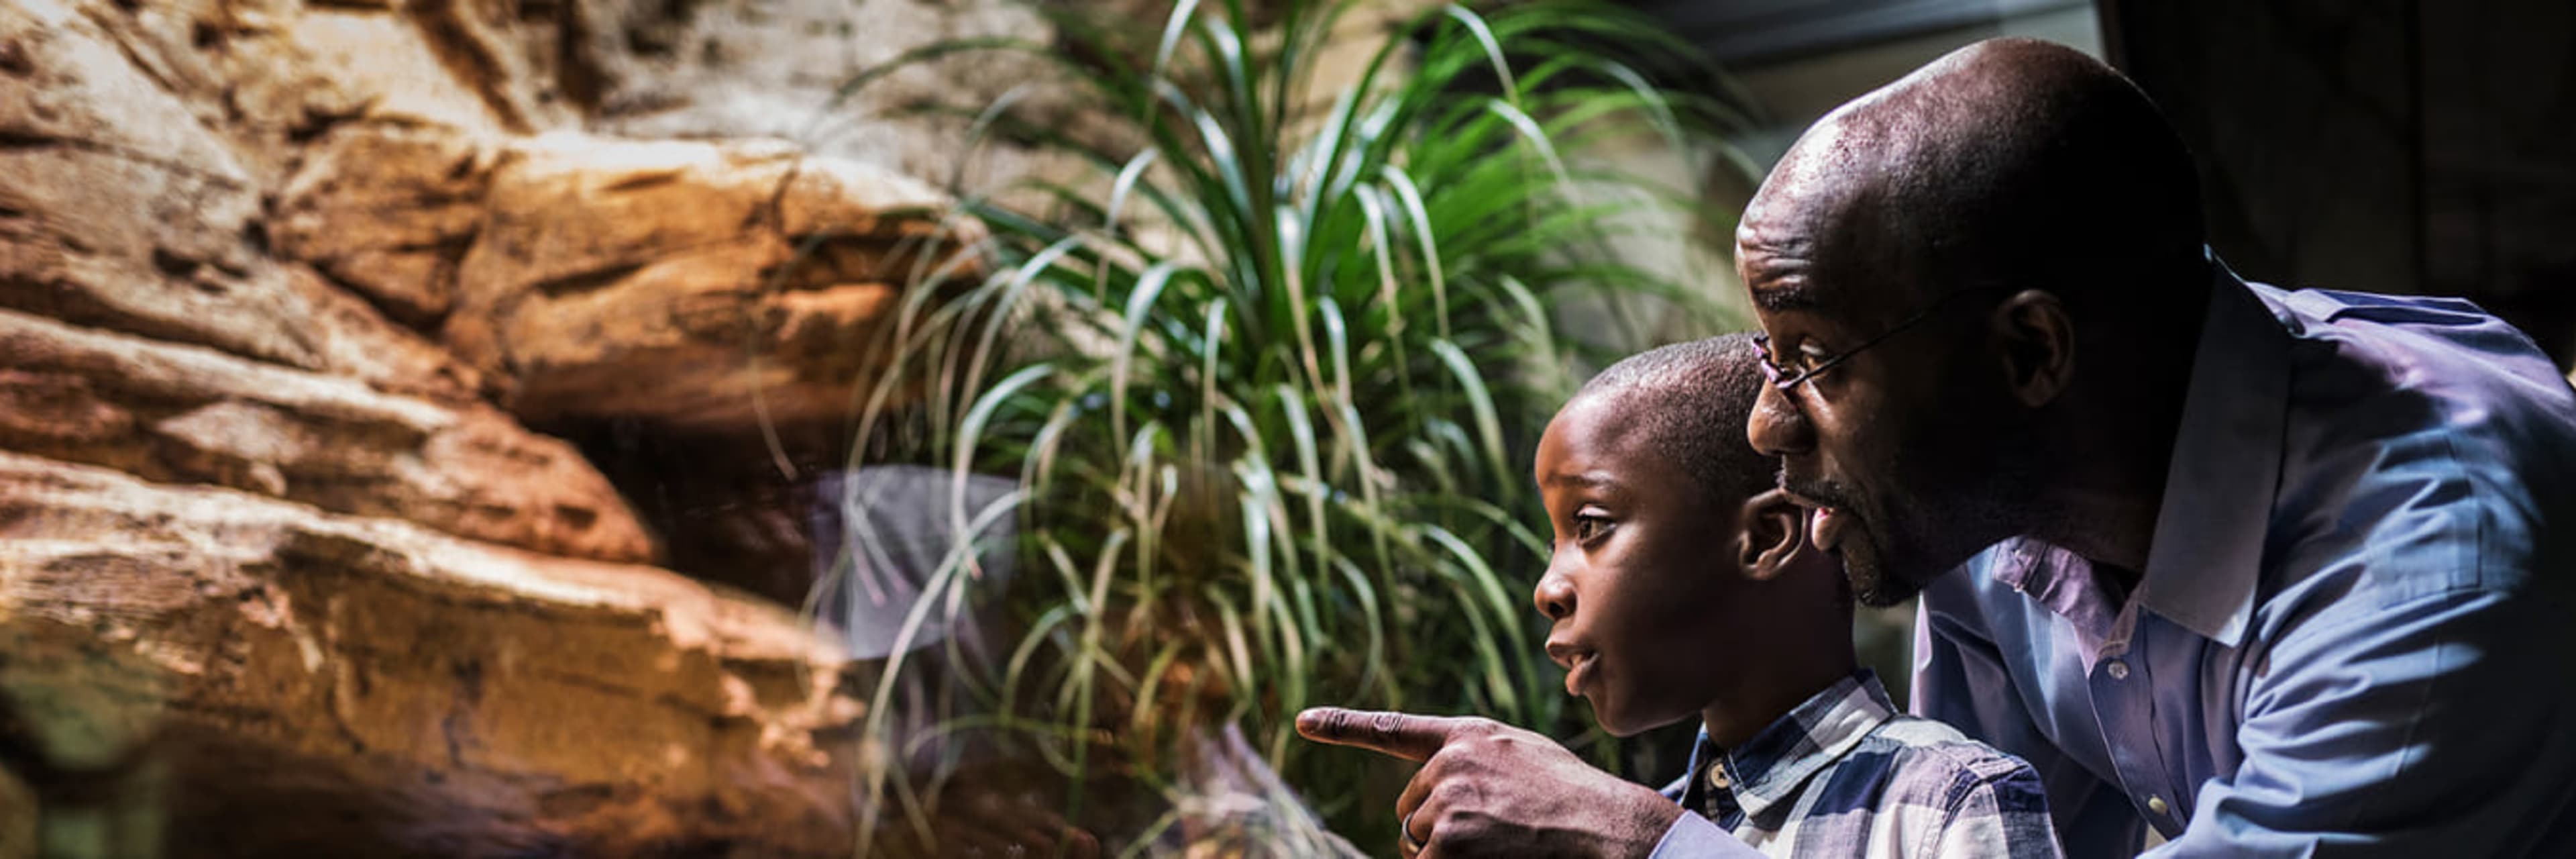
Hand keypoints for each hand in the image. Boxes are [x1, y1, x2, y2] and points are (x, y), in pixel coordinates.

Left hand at [1296, 708, 1682, 858]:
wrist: (1603, 826)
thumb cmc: (1571, 798)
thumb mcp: (1522, 758)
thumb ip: (1476, 760)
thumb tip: (1436, 789)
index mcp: (1468, 736)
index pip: (1393, 729)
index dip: (1342, 726)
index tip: (1302, 721)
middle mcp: (1450, 762)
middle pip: (1410, 809)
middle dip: (1435, 828)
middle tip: (1489, 832)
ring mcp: (1446, 800)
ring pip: (1415, 841)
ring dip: (1442, 853)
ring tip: (1498, 843)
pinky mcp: (1446, 840)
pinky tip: (1490, 856)